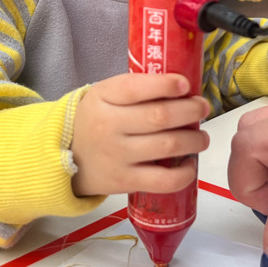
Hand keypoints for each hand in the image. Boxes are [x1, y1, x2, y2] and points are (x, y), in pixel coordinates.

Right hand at [71, 72, 209, 197]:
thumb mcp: (104, 94)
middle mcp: (108, 126)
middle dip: (190, 111)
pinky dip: (185, 173)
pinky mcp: (125, 181)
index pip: (136, 88)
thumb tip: (183, 86)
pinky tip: (190, 164)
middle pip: (159, 117)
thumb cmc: (96, 120)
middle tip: (202, 108)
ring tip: (202, 137)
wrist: (64, 157)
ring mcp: (117, 156)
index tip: (185, 84)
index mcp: (103, 97)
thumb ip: (136, 88)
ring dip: (194, 140)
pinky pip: (163, 180)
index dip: (165, 85)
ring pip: (167, 146)